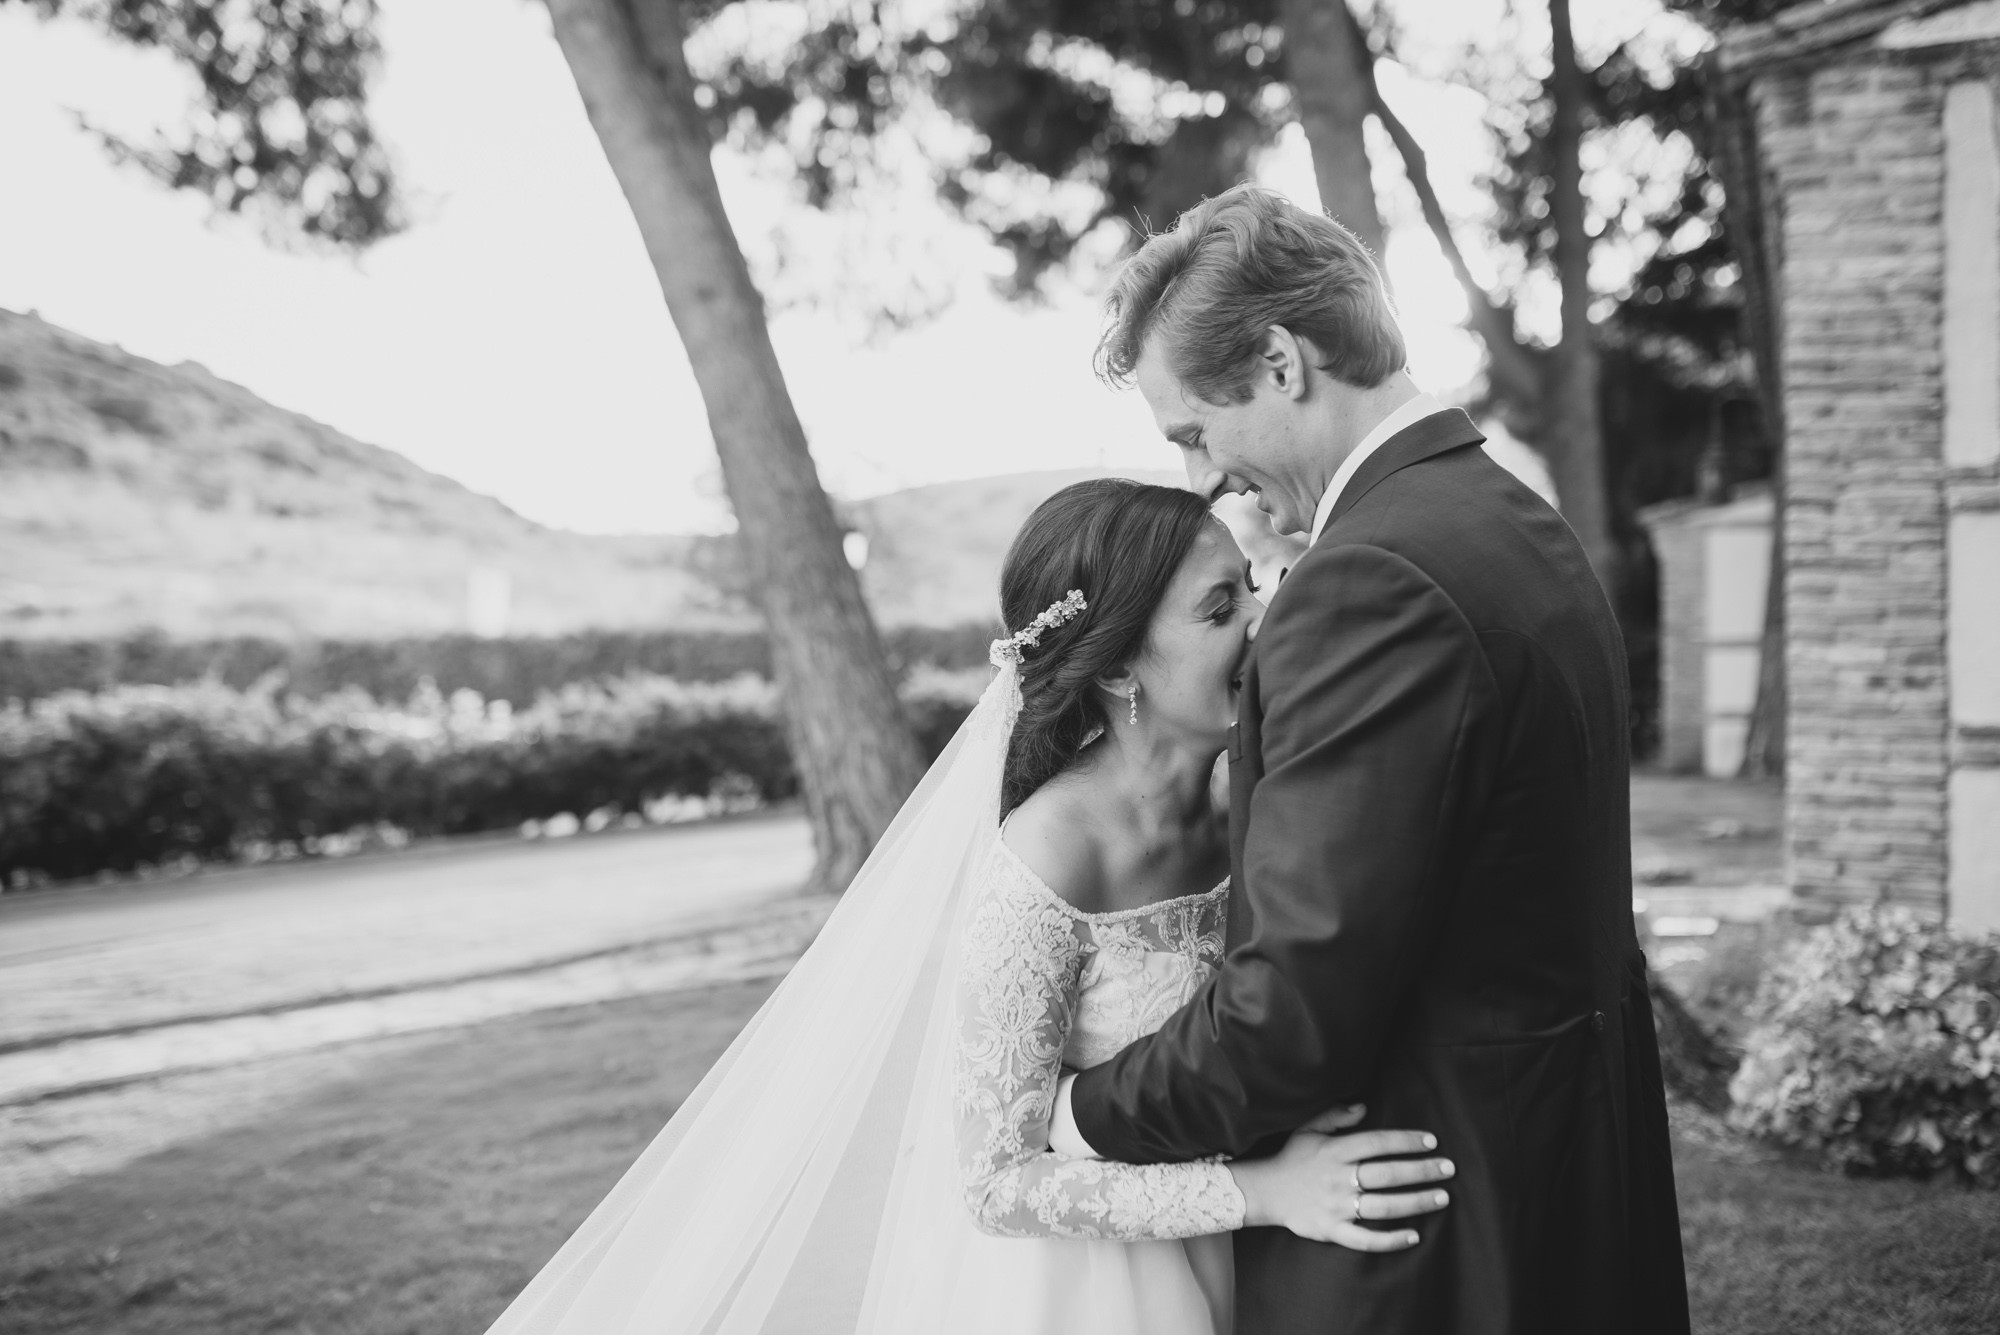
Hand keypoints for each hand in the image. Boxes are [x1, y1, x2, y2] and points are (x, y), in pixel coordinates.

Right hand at [1226, 1123, 1453, 1250]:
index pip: (1377, 1143)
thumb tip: (1363, 1106)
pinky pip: (1364, 1239)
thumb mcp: (1308, 1129)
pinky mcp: (1331, 1231)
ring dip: (1416, 1202)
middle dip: (1421, 1171)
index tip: (1432, 1141)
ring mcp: (1335, 1206)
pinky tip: (1414, 1236)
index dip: (1406, 1141)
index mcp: (1334, 1151)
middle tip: (1449, 1169)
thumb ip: (1335, 1115)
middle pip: (1386, 1174)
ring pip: (1382, 1206)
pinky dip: (1390, 1240)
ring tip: (1442, 1197)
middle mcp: (1338, 1178)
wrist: (1264, 1192)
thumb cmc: (1291, 1158)